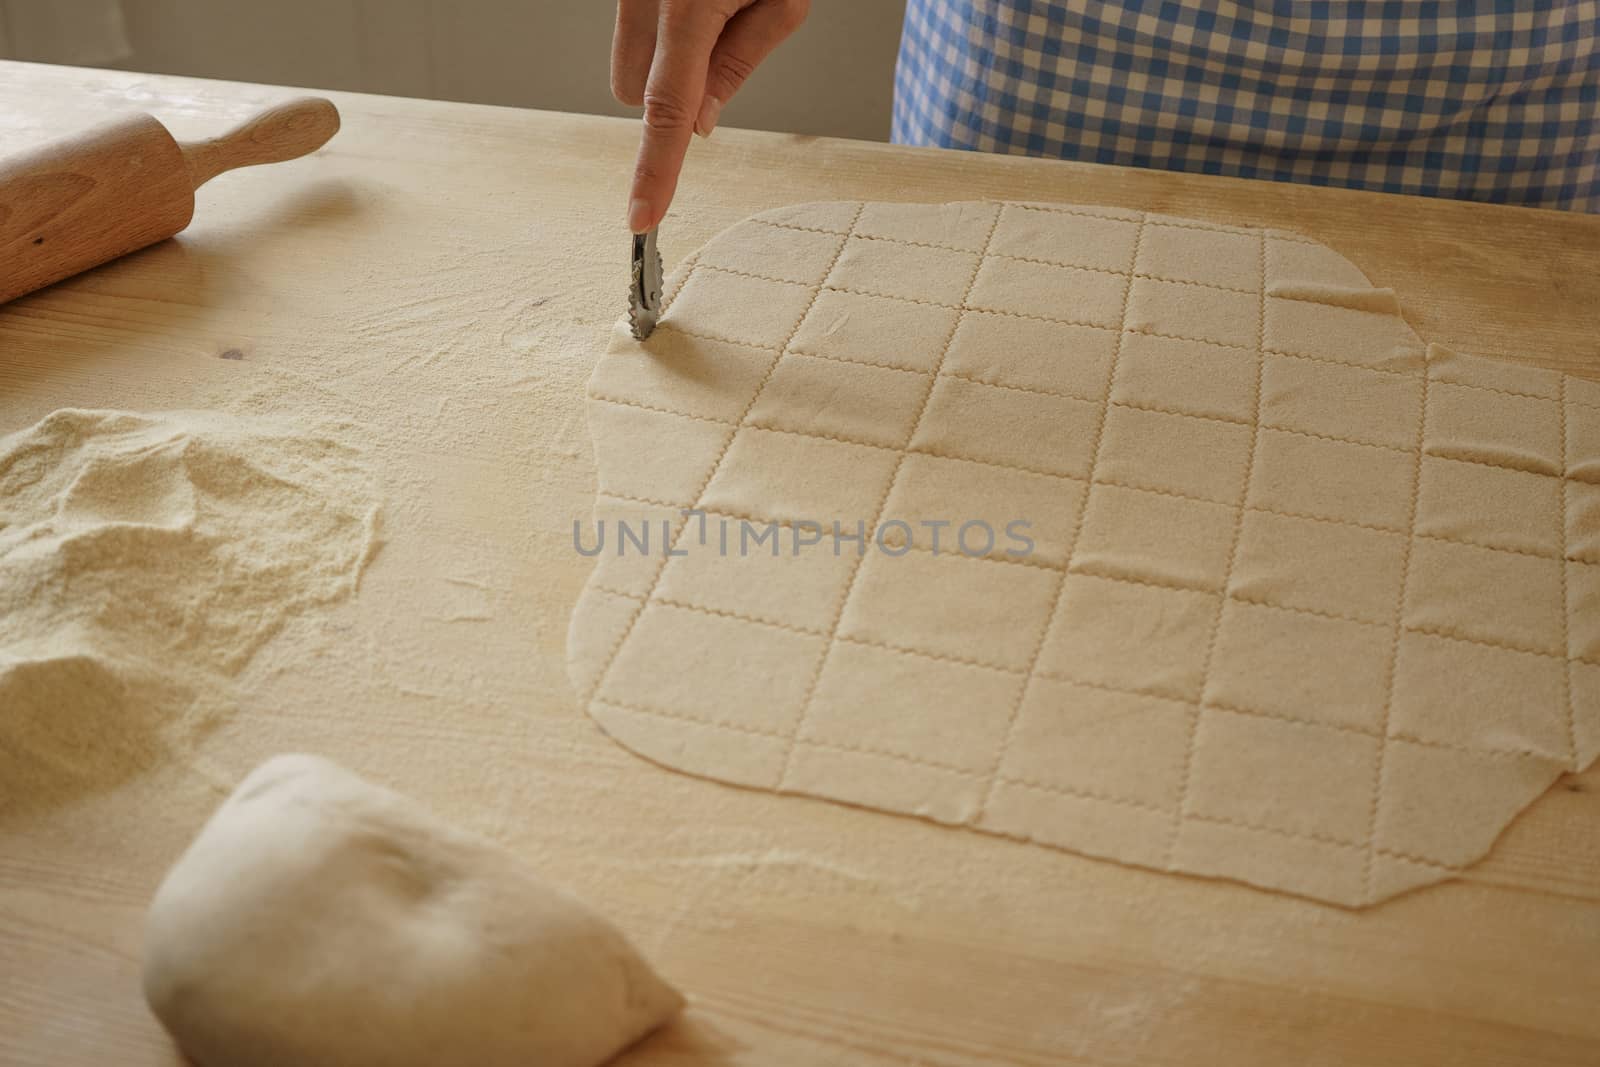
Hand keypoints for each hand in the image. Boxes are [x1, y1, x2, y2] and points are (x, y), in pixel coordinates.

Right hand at [612, 0, 808, 232]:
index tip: (644, 217)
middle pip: (635, 95)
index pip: (666, 110)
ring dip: (664, 63)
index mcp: (686, 5)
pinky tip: (694, 1)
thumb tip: (702, 122)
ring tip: (711, 12)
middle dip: (671, 94)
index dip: (655, 171)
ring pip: (629, 67)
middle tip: (722, 44)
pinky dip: (659, 34)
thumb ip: (740, 61)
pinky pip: (632, 33)